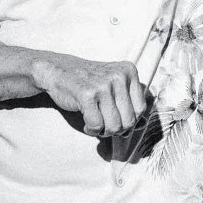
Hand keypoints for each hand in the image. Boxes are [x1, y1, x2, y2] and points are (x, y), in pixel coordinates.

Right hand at [33, 53, 148, 136]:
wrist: (58, 70)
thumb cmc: (89, 83)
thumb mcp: (114, 87)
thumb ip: (130, 104)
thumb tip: (143, 125)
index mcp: (129, 71)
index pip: (141, 109)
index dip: (129, 120)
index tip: (116, 118)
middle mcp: (119, 76)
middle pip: (129, 120)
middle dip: (116, 129)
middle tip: (104, 123)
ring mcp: (103, 84)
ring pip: (115, 126)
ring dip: (104, 131)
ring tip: (95, 122)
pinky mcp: (87, 94)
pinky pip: (97, 126)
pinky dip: (91, 129)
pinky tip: (86, 122)